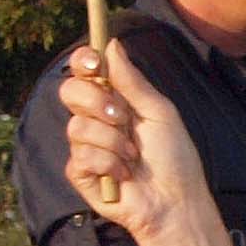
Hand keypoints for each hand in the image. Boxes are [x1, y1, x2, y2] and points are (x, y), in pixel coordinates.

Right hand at [61, 42, 215, 241]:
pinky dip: (108, 163)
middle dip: (96, 102)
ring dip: (112, 141)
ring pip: (77, 127)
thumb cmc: (174, 157)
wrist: (175, 200)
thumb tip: (111, 44)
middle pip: (69, 92)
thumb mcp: (159, 111)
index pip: (85, 72)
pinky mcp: (80, 173)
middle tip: (123, 117)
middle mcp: (96, 120)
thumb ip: (132, 81)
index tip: (93, 62)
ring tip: (133, 155)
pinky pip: (81, 156)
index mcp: (115, 100)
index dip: (83, 62)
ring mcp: (86, 146)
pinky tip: (124, 174)